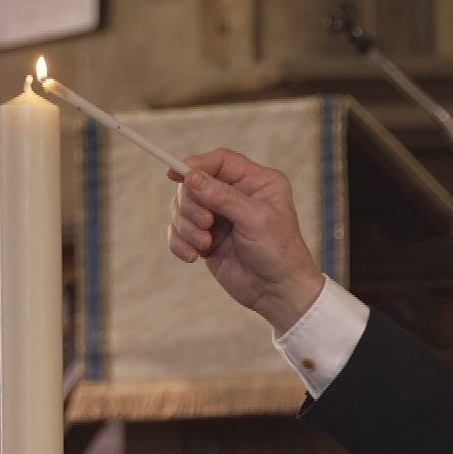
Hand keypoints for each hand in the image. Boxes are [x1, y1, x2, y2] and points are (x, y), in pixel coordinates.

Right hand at [166, 149, 326, 331]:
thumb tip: (191, 176)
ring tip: (205, 245)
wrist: (277, 292)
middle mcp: (236, 196)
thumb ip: (222, 196)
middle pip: (194, 184)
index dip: (196, 164)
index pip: (220, 161)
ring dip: (186, 227)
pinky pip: (178, 232)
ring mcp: (219, 218)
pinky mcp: (206, 239)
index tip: (174, 173)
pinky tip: (193, 257)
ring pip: (183, 208)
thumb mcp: (254, 219)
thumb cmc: (278, 252)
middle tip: (207, 225)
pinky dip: (180, 243)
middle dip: (193, 205)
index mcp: (256, 182)